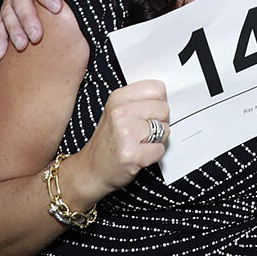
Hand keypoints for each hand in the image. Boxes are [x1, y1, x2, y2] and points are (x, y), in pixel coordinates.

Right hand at [75, 80, 168, 196]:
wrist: (92, 169)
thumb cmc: (108, 140)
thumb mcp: (116, 110)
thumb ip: (138, 99)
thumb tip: (164, 96)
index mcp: (118, 97)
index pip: (157, 88)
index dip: (158, 101)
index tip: (148, 111)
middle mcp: (121, 112)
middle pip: (164, 108)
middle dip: (159, 121)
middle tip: (143, 130)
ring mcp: (126, 133)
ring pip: (164, 129)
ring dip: (157, 138)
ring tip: (141, 142)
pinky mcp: (132, 155)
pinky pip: (160, 149)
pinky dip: (154, 154)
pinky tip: (140, 153)